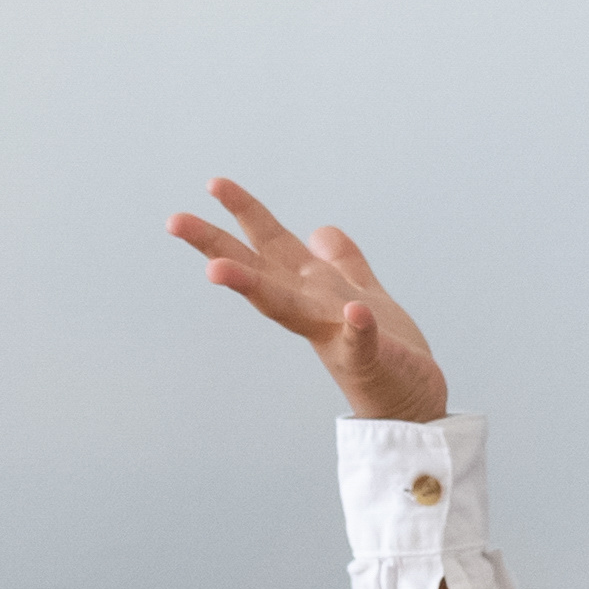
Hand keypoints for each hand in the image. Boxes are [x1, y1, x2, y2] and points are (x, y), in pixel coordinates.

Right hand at [170, 178, 448, 423]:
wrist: (413, 404)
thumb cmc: (386, 353)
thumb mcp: (362, 291)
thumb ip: (342, 262)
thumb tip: (319, 231)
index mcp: (313, 290)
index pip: (271, 246)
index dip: (245, 213)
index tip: (214, 184)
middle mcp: (313, 311)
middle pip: (259, 272)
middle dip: (217, 246)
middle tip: (174, 220)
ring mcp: (336, 336)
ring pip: (289, 308)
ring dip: (254, 288)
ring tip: (217, 269)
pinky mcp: (370, 361)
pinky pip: (361, 342)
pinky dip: (356, 328)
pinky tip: (353, 312)